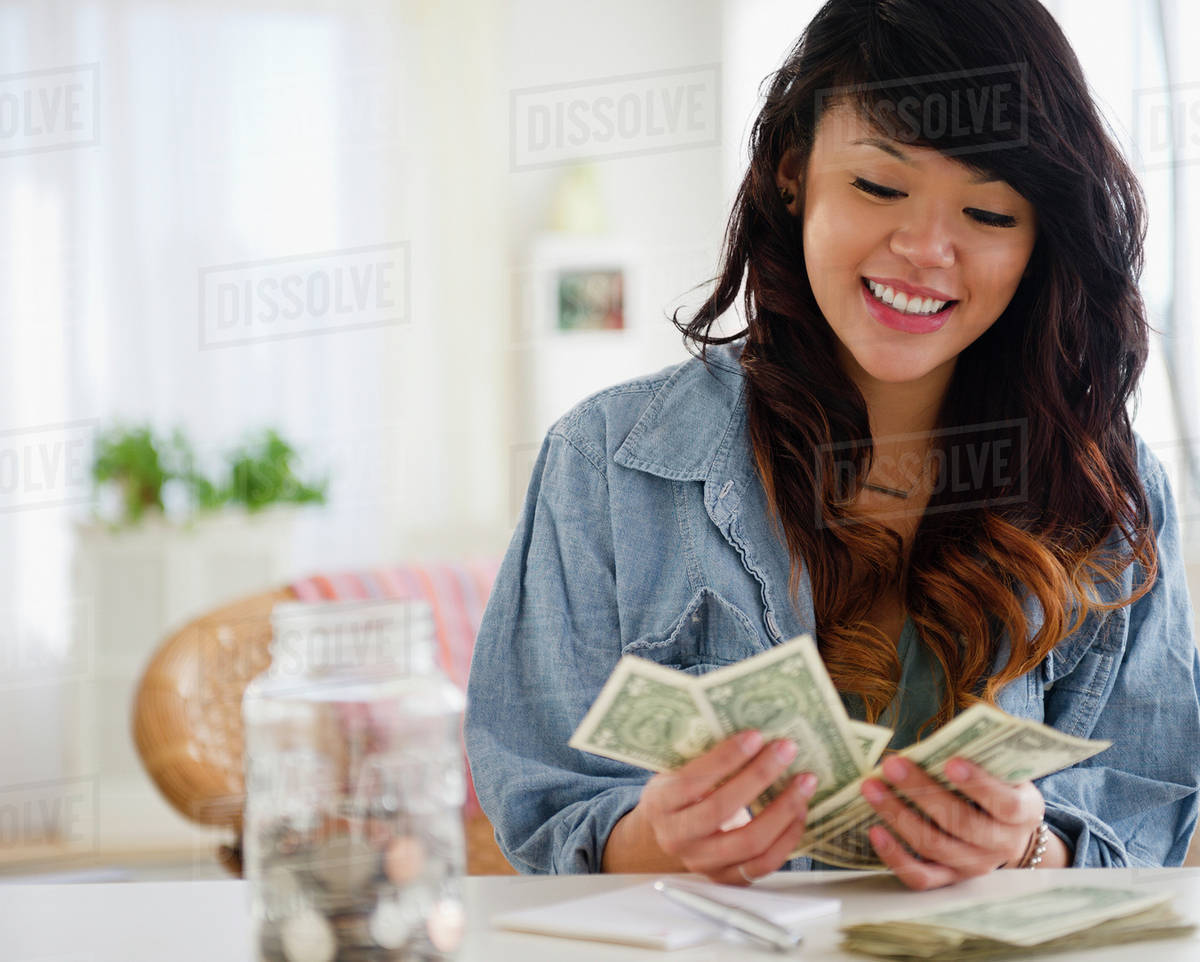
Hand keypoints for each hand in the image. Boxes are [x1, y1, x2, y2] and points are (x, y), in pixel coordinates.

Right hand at [632, 730, 817, 885]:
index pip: (693, 781)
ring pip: (749, 842)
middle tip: (786, 750)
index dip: (726, 758)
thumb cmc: (677, 792)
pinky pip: (763, 864)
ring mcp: (702, 863)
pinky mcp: (727, 878)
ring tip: (804, 782)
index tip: (755, 736)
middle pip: (722, 810)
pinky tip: (800, 812)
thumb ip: (700, 754)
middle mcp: (677, 838)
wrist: (666, 834)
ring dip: (783, 810)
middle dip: (759, 777)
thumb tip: (748, 725)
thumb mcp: (674, 770)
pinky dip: (787, 838)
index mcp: (660, 804)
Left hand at [860, 755, 1044, 889]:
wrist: (1011, 835)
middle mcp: (1001, 844)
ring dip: (898, 816)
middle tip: (892, 766)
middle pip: (961, 823)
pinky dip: (895, 856)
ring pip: (935, 846)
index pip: (1005, 804)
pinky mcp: (950, 879)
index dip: (978, 784)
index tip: (950, 762)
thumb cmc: (999, 789)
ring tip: (872, 789)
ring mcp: (975, 865)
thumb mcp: (1004, 770)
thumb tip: (936, 741)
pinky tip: (875, 830)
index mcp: (1022, 813)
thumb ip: (980, 757)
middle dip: (922, 792)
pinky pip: (921, 877)